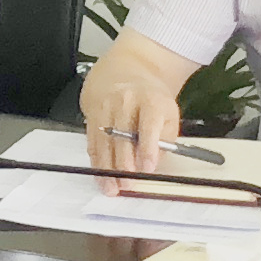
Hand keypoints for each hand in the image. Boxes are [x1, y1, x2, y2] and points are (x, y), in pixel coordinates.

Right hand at [79, 61, 181, 179]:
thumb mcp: (169, 112)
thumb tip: (154, 163)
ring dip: (107, 168)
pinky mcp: (91, 116)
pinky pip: (93, 143)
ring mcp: (105, 108)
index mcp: (150, 99)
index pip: (149, 123)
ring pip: (104, 141)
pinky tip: (101, 177)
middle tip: (129, 183)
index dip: (148, 147)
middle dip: (124, 163)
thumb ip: (166, 138)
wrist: (125, 73)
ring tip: (112, 188)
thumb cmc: (150, 99)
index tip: (148, 168)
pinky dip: (96, 162)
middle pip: (122, 135)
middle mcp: (125, 102)